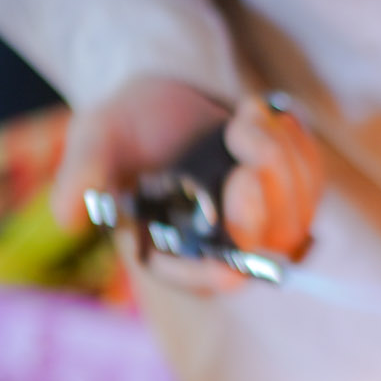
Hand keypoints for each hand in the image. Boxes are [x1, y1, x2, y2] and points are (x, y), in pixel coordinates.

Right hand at [51, 77, 324, 295]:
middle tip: (241, 138)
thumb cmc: (127, 127)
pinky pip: (312, 180)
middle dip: (260, 194)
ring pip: (294, 210)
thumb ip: (84, 174)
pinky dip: (294, 142)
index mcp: (173, 254)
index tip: (234, 254)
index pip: (206, 280)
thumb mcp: (98, 140)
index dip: (222, 273)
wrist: (167, 99)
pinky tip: (261, 114)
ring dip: (277, 153)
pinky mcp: (291, 198)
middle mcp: (221, 251)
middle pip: (260, 246)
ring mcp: (262, 227)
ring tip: (242, 116)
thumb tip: (68, 216)